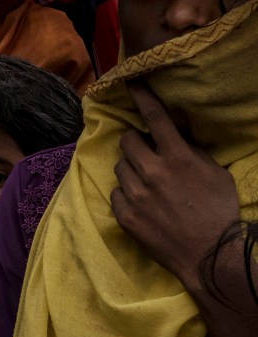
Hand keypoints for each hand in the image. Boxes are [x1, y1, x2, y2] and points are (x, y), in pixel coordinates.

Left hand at [111, 80, 239, 287]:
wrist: (210, 254)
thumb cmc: (218, 211)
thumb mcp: (214, 173)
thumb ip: (191, 151)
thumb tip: (175, 134)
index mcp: (177, 158)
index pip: (155, 118)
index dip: (142, 96)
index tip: (131, 82)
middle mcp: (152, 172)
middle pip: (128, 141)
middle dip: (136, 142)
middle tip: (148, 153)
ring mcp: (135, 194)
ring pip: (120, 166)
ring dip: (132, 168)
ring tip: (149, 183)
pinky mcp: (124, 215)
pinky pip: (116, 192)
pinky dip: (127, 193)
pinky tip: (144, 203)